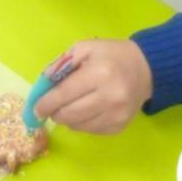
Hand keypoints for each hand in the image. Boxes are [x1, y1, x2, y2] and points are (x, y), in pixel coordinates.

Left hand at [33, 39, 152, 133]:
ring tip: (72, 104)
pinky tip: (88, 109)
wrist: (146, 69)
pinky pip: (90, 131)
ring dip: (67, 118)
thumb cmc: (111, 55)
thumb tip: (42, 88)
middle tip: (50, 107)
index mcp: (99, 74)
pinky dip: (82, 123)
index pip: (64, 95)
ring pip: (77, 126)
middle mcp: (110, 97)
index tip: (35, 108)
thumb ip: (61, 64)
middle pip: (68, 114)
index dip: (45, 103)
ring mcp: (116, 115)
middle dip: (54, 113)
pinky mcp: (119, 126)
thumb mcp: (85, 48)